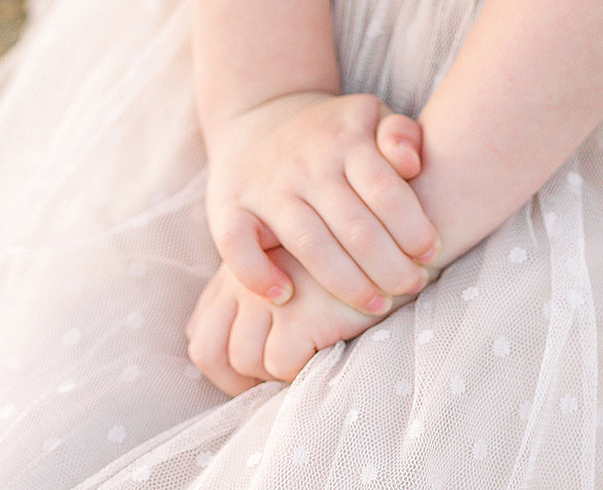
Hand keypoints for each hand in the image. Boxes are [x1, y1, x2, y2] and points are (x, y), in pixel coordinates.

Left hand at [186, 254, 380, 394]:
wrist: (400, 220)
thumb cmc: (349, 246)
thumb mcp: (294, 259)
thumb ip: (262, 291)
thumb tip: (242, 355)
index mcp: (238, 264)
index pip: (201, 330)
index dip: (222, 367)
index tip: (254, 377)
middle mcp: (243, 274)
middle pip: (213, 351)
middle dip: (241, 382)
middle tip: (282, 379)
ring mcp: (268, 290)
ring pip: (246, 360)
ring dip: (276, 374)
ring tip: (312, 355)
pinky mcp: (299, 308)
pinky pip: (282, 363)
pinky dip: (303, 367)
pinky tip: (330, 345)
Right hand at [205, 91, 434, 315]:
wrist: (259, 117)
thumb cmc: (332, 133)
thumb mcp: (369, 117)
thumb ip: (400, 135)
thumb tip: (412, 164)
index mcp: (344, 139)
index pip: (385, 190)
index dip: (413, 229)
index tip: (431, 254)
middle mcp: (306, 162)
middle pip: (354, 226)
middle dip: (390, 266)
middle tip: (413, 286)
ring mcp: (267, 186)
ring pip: (309, 244)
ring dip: (347, 283)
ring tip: (376, 306)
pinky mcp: (229, 207)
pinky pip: (238, 246)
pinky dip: (258, 275)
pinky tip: (285, 297)